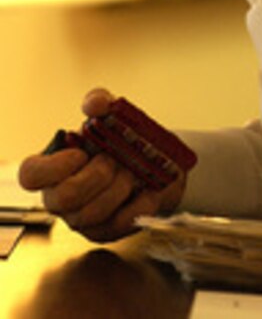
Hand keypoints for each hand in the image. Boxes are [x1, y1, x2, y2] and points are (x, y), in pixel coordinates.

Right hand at [18, 89, 186, 242]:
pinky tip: (147, 190)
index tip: (81, 153)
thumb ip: (100, 102)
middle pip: (63, 198)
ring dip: (119, 187)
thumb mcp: (112, 113)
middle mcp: (61, 197)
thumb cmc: (122, 140)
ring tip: (133, 172)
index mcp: (54, 167)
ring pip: (92, 213)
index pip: (30, 175)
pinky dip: (138, 203)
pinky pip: (119, 224)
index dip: (53, 167)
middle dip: (96, 175)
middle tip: (115, 160)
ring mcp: (82, 219)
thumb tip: (95, 105)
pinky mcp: (106, 232)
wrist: (157, 165)